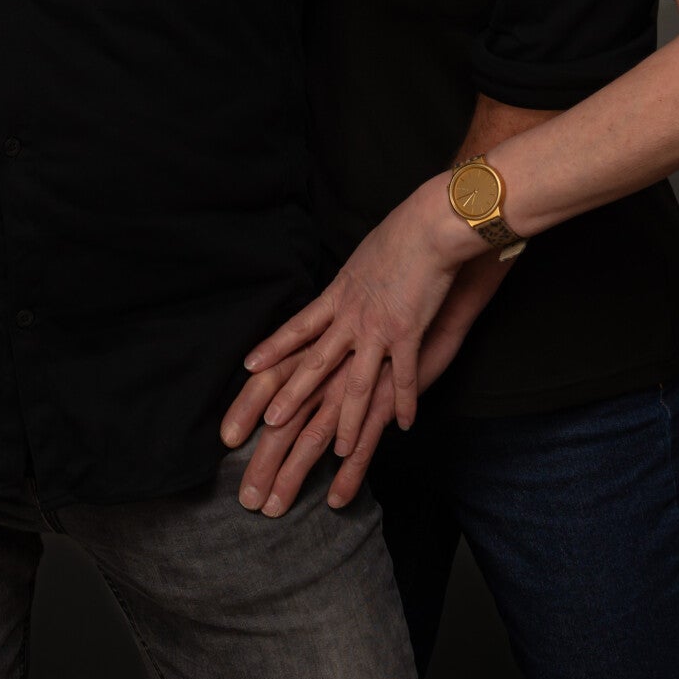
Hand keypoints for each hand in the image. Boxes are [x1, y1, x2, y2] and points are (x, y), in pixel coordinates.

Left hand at [227, 174, 474, 468]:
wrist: (429, 227)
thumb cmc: (401, 235)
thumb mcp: (364, 259)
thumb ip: (354, 282)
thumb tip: (350, 287)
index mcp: (338, 294)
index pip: (297, 327)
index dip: (274, 349)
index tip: (249, 367)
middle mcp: (350, 315)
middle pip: (315, 362)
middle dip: (292, 396)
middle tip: (271, 423)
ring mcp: (377, 328)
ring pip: (354, 382)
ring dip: (346, 420)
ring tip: (338, 450)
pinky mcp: (407, 334)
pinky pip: (403, 378)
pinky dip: (402, 404)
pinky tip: (402, 426)